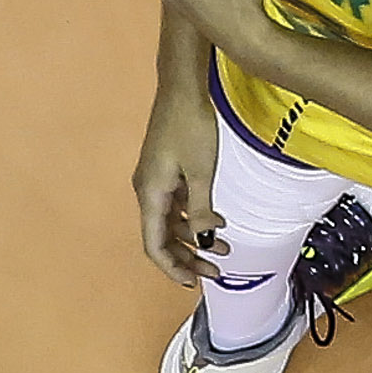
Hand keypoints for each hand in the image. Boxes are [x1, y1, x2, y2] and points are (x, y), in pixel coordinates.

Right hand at [132, 89, 225, 286]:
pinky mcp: (165, 171)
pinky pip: (176, 204)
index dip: (173, 268)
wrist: (183, 89)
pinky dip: (194, 217)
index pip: (155, 245)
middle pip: (162, 238)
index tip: (194, 283)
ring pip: (171, 222)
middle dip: (187, 258)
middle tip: (215, 272)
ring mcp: (155, 181)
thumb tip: (204, 240)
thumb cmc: (191, 126)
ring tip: (224, 249)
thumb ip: (201, 209)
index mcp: (150, 194)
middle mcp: (147, 191)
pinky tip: (218, 220)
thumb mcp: (201, 171)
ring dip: (195, 237)